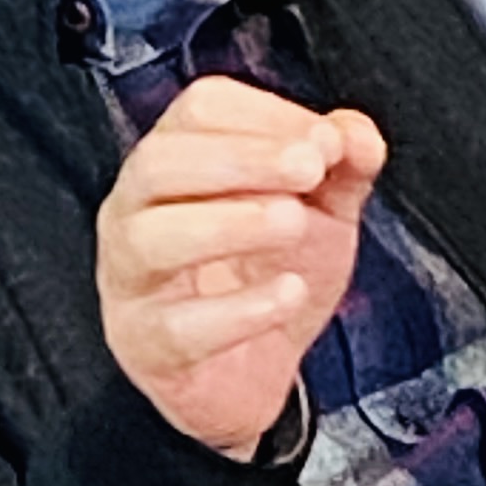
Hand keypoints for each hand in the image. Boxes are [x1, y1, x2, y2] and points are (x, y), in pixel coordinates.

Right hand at [98, 73, 386, 457]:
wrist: (253, 374)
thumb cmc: (266, 275)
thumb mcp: (320, 211)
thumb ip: (344, 166)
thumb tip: (355, 133)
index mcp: (175, 161)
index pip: (199, 110)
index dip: (265, 116)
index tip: (325, 142)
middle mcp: (135, 210)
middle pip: (160, 162)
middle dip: (241, 158)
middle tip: (311, 169)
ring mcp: (130, 280)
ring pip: (150, 238)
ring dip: (229, 222)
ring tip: (295, 223)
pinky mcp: (145, 345)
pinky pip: (178, 326)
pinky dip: (238, 309)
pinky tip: (288, 292)